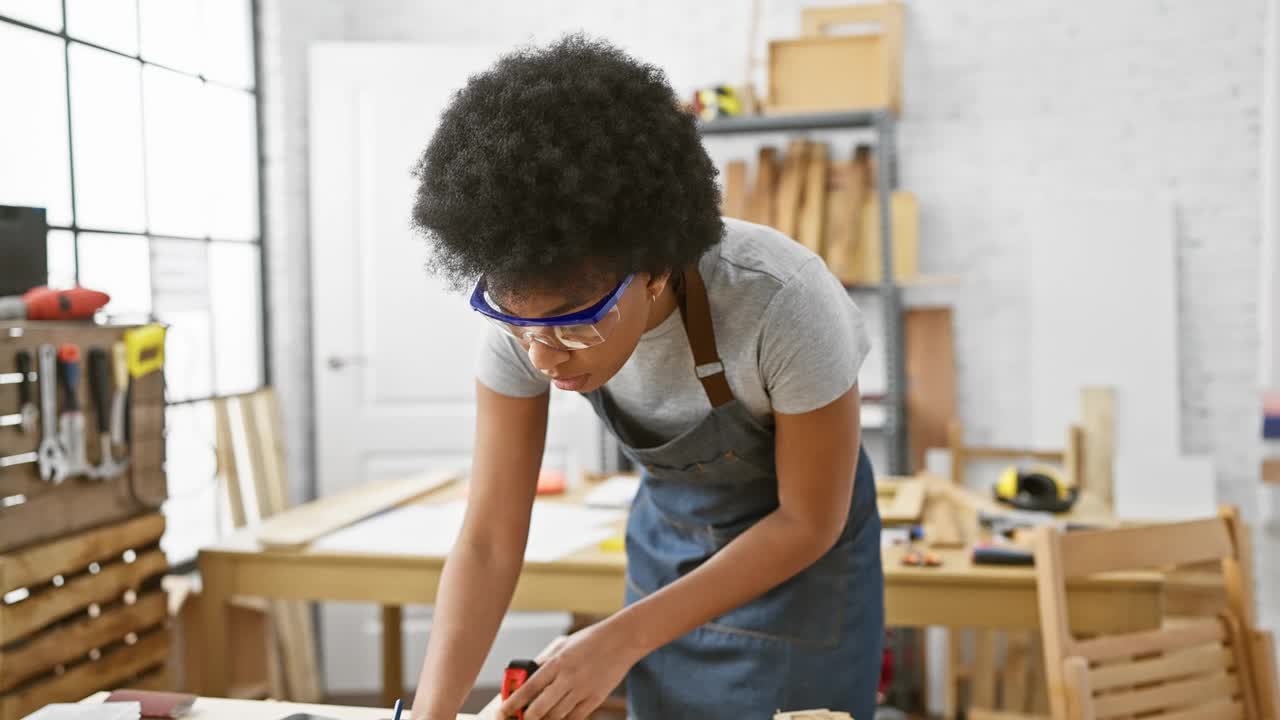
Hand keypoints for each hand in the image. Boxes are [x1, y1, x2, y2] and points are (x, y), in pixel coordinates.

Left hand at [498, 621, 639, 719]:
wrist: (621, 640)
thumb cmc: (591, 639)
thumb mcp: (563, 644)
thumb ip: (545, 660)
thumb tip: (527, 676)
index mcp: (557, 662)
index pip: (529, 687)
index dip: (514, 702)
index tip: (504, 710)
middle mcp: (568, 678)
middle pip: (540, 708)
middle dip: (527, 718)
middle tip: (521, 719)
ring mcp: (582, 690)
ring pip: (557, 716)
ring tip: (539, 717)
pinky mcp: (596, 698)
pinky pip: (575, 718)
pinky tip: (558, 718)